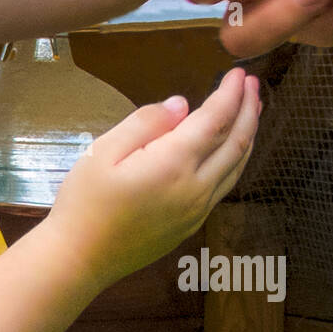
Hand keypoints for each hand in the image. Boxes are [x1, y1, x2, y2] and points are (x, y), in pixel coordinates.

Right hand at [46, 69, 259, 291]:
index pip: (215, 120)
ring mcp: (197, 211)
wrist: (79, 258)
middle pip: (236, 143)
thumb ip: (145, 123)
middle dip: (248, 110)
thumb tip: (181, 105)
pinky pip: (225, 185)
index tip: (237, 72)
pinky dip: (235, 160)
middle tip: (252, 84)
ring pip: (237, 167)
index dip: (229, 94)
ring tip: (252, 110)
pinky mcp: (192, 225)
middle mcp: (195, 189)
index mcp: (173, 165)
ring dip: (248, 135)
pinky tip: (230, 150)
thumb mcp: (103, 151)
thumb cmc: (84, 201)